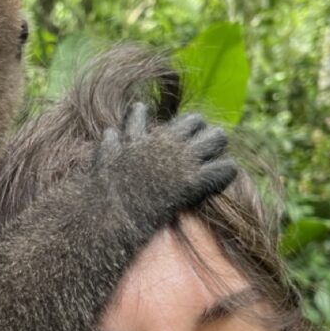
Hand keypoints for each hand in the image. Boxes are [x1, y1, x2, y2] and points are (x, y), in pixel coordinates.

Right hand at [96, 103, 236, 216]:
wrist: (108, 213)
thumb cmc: (103, 191)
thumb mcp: (104, 159)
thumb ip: (110, 143)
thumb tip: (110, 131)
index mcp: (149, 134)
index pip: (171, 117)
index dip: (184, 129)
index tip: (183, 145)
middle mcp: (167, 141)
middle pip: (199, 121)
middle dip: (202, 134)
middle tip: (202, 155)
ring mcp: (181, 160)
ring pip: (218, 137)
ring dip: (218, 150)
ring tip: (214, 166)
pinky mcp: (191, 182)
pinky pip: (224, 168)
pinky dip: (226, 173)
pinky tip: (219, 183)